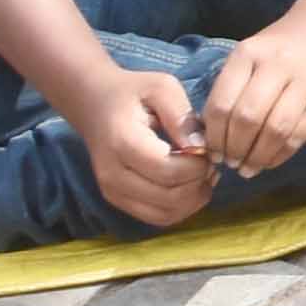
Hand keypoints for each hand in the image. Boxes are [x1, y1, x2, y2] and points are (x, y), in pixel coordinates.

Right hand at [71, 62, 215, 228]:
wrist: (95, 105)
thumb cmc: (132, 92)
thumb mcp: (162, 87)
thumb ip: (182, 116)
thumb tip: (201, 147)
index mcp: (123, 144)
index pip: (169, 172)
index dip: (198, 165)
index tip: (207, 147)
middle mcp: (113, 175)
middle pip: (170, 198)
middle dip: (199, 182)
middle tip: (209, 161)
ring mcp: (113, 193)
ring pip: (166, 214)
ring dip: (193, 198)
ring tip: (201, 172)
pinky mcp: (119, 201)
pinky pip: (158, 218)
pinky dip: (181, 207)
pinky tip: (189, 184)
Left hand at [199, 21, 305, 179]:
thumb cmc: (274, 50)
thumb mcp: (246, 57)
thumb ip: (227, 92)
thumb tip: (207, 140)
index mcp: (248, 54)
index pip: (222, 104)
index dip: (214, 136)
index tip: (211, 152)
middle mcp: (277, 65)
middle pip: (248, 118)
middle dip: (234, 148)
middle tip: (229, 162)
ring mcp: (304, 83)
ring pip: (275, 130)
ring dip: (257, 156)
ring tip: (246, 168)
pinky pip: (298, 136)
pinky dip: (279, 156)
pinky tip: (267, 161)